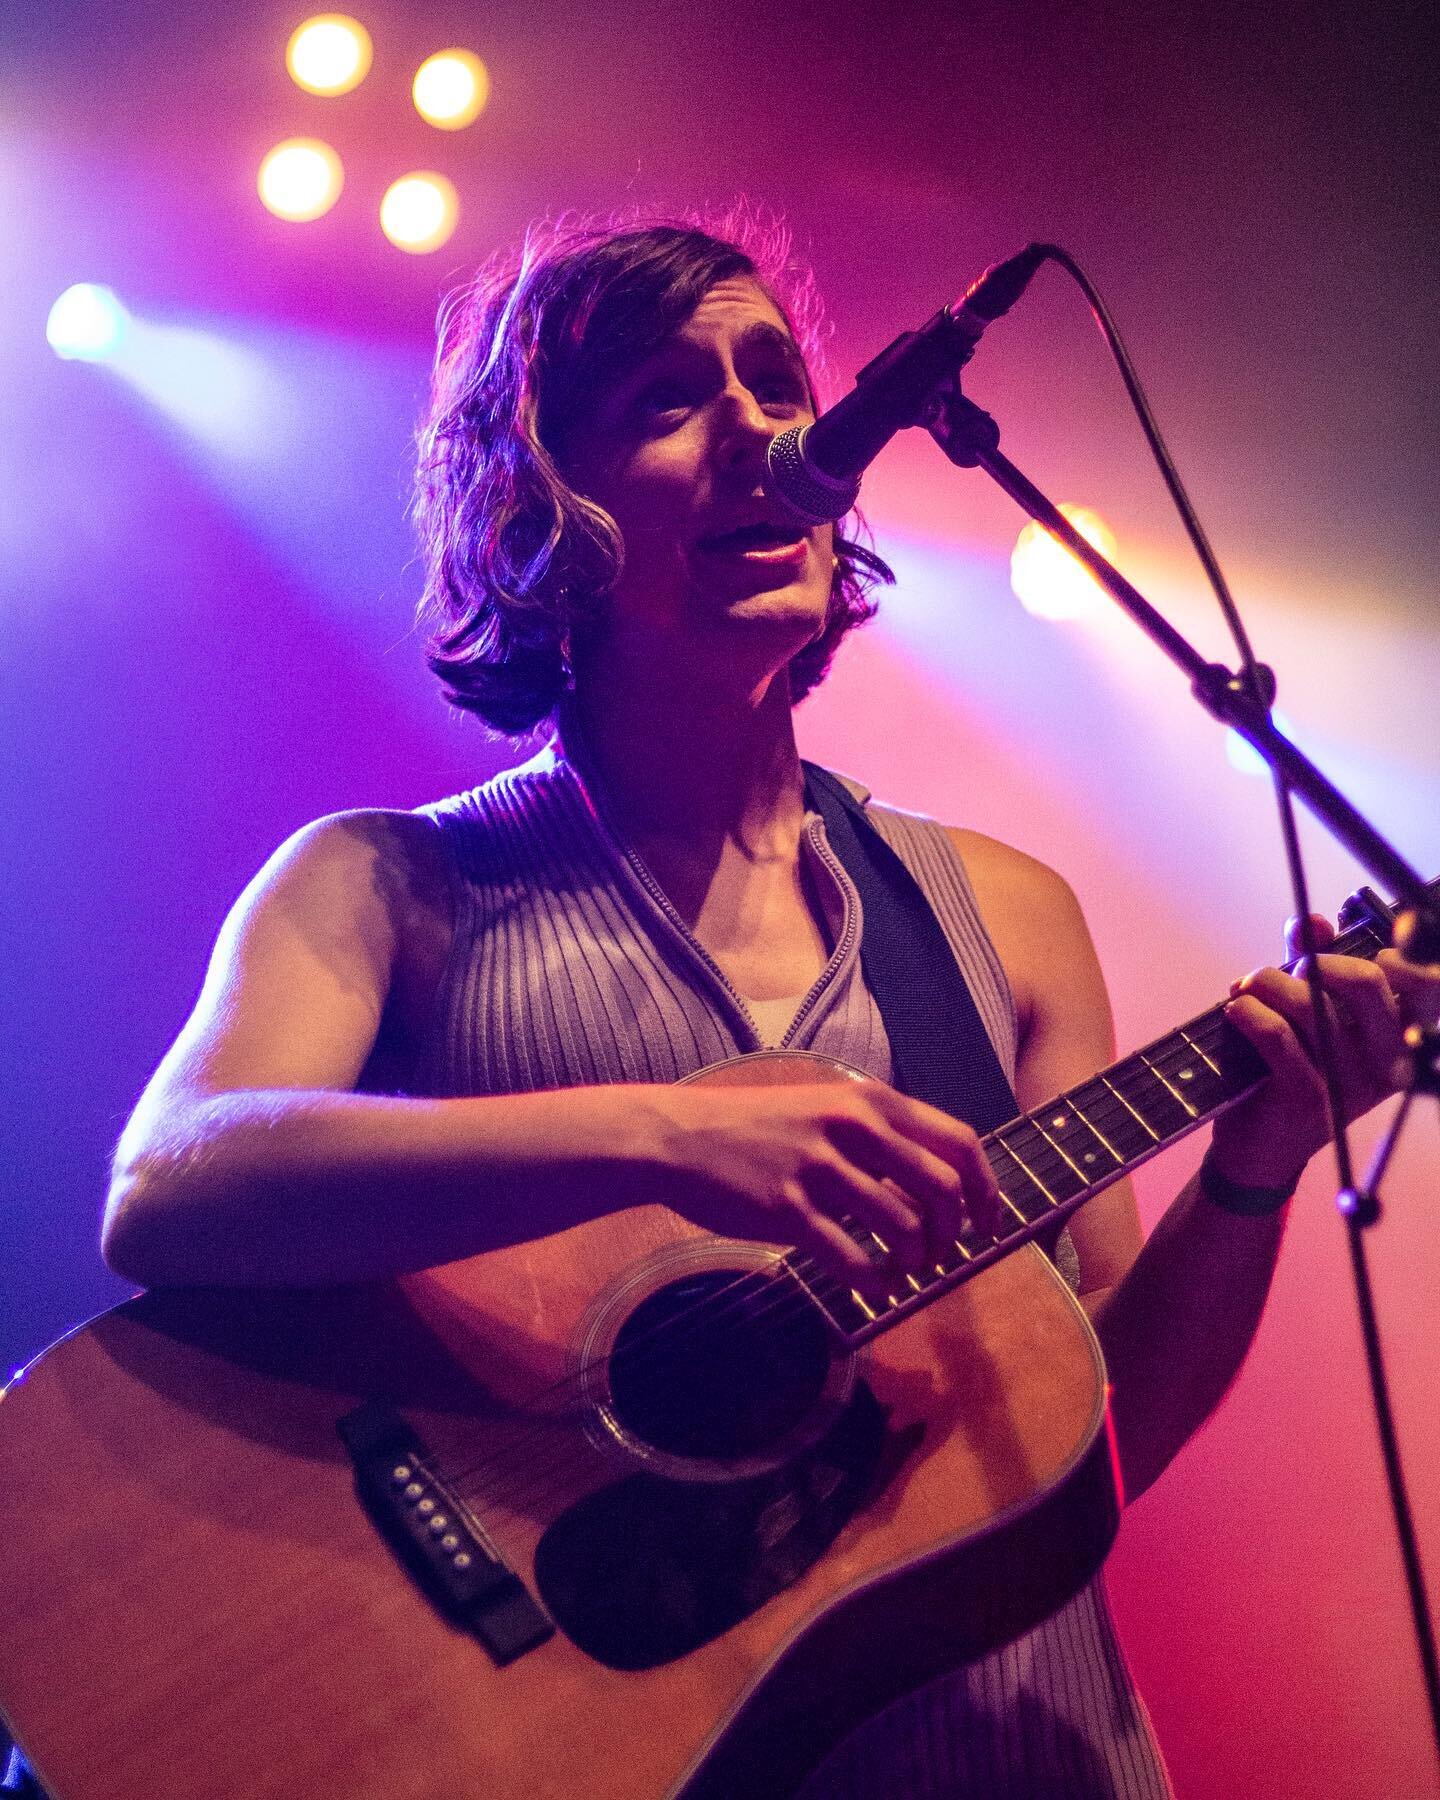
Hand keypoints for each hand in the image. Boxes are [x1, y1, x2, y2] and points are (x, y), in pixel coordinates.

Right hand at [645, 1079, 1001, 1296]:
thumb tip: (937, 1180)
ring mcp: (819, 1169)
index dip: (986, 1190)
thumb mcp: (826, 1106)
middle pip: (942, 1191)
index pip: (960, 1142)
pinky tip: (868, 1287)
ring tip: (899, 1272)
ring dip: (913, 1264)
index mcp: (870, 1101)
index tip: (985, 1224)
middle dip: (952, 1236)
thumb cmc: (758, 1127)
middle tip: (939, 1257)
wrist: (681, 1137)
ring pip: (903, 1229)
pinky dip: (872, 1284)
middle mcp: (852, 1128)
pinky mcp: (788, 1210)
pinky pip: (853, 1260)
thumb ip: (879, 1132)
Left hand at [1211, 913, 1439, 1187]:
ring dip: (1267, 984)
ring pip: (1310, 1004)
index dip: (1404, 954)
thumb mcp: (1312, 1013)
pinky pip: (1277, 1035)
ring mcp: (1350, 1086)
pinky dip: (1249, 1013)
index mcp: (1402, 1039)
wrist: (1261, 1148)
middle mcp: (1388, 1063)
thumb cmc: (1292, 1070)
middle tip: (1290, 968)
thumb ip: (1315, 962)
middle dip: (1317, 960)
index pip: (1427, 985)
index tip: (1366, 948)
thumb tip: (1314, 922)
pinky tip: (1236, 1010)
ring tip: (1247, 989)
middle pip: (1368, 982)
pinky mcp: (1308, 1100)